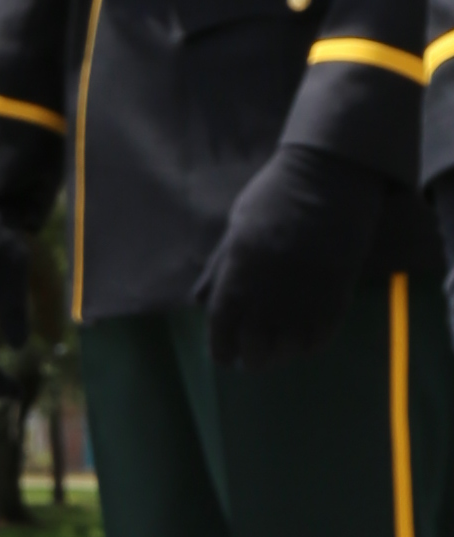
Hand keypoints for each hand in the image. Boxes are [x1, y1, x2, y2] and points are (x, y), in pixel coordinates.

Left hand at [201, 135, 394, 372]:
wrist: (329, 178)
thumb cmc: (274, 197)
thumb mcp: (236, 229)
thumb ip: (219, 270)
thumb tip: (200, 303)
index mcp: (236, 279)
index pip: (222, 333)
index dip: (222, 351)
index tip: (225, 357)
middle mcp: (267, 297)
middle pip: (254, 351)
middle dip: (251, 357)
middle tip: (254, 355)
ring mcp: (303, 299)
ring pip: (288, 350)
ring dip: (281, 353)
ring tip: (279, 348)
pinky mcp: (336, 296)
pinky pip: (320, 338)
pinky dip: (310, 344)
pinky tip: (305, 337)